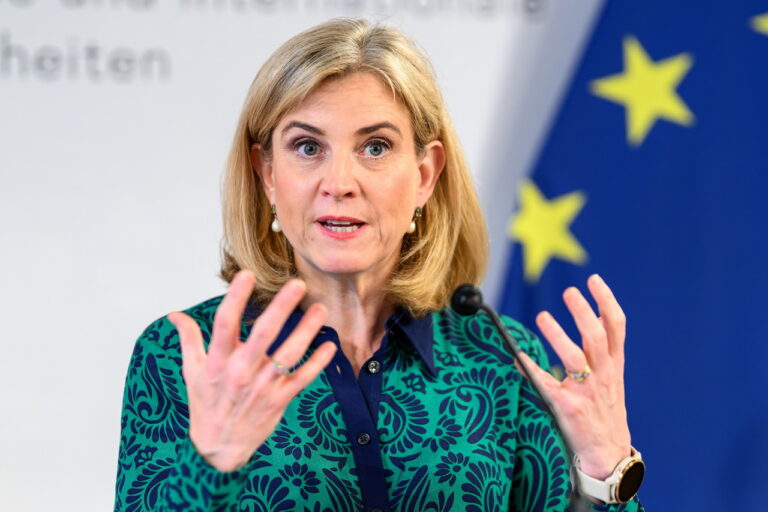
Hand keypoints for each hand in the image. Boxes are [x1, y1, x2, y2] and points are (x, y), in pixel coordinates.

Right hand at [167, 270, 336, 471]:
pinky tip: (329, 345)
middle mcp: (241, 371)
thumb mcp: (191, 371)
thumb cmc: (206, 404)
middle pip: (263, 334)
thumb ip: (188, 338)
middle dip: (281, 308)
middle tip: (297, 285)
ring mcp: (262, 386)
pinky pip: (302, 378)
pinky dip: (318, 362)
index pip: (223, 324)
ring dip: (306, 331)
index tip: (246, 275)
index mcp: (217, 361)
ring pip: (288, 354)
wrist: (219, 447)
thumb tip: (174, 314)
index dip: (235, 298)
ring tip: (320, 309)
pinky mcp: (279, 399)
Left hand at [516, 274, 631, 478]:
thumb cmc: (604, 410)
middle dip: (583, 311)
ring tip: (542, 315)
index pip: (616, 326)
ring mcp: (586, 391)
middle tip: (568, 291)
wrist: (607, 453)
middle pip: (596, 336)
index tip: (593, 279)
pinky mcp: (568, 407)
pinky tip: (518, 357)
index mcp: (614, 365)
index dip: (606, 300)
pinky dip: (531, 368)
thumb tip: (592, 314)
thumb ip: (601, 350)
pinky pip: (547, 383)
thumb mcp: (611, 378)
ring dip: (558, 335)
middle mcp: (603, 375)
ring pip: (574, 357)